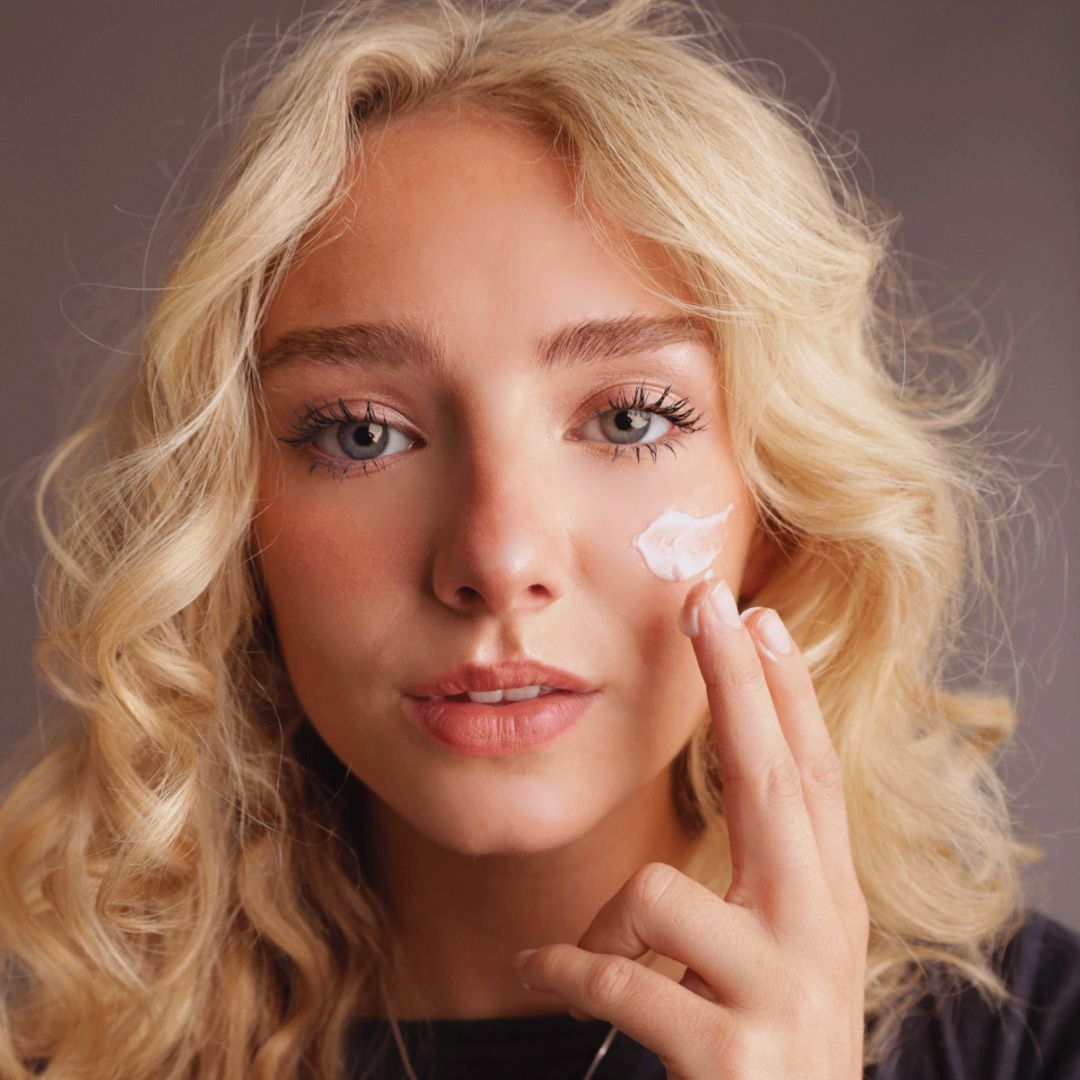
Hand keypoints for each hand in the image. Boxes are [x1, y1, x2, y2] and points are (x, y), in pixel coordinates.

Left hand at [514, 577, 869, 1078]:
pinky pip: (617, 980)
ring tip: (594, 954)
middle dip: (738, 681)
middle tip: (709, 602)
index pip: (811, 776)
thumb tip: (709, 801)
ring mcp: (783, 992)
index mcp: (827, 902)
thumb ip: (756, 883)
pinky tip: (540, 973)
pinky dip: (564, 970)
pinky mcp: (733, 1054)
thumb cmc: (770, 1050)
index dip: (785, 693)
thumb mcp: (780, 958)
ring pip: (660, 892)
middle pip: (773, 780)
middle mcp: (821, 934)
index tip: (758, 617)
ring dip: (606, 922)